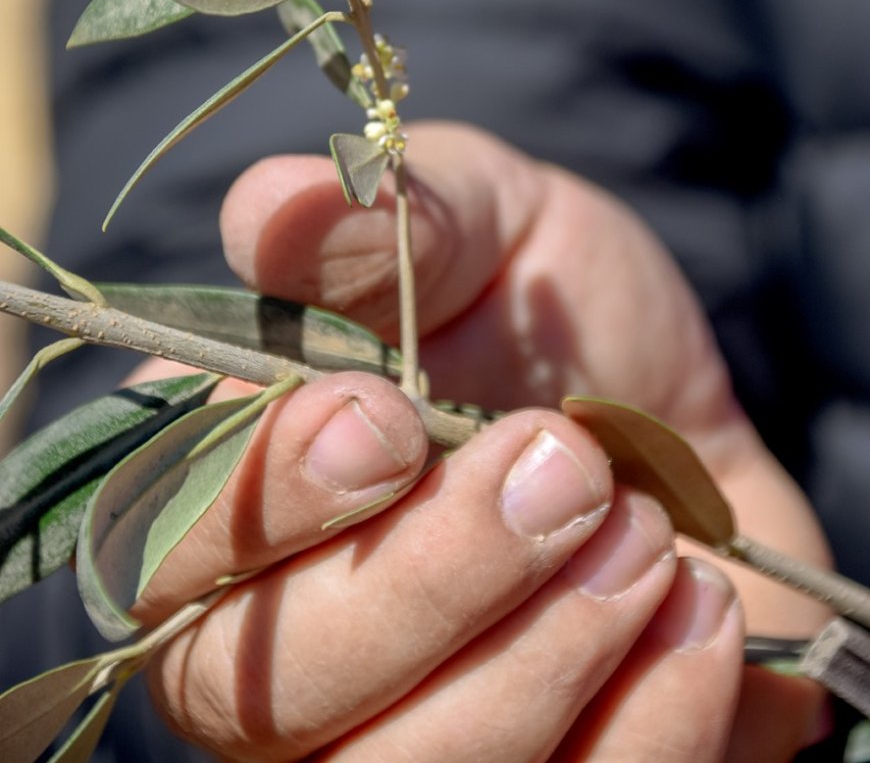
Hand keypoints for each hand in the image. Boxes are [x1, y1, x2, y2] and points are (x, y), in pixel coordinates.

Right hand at [141, 122, 829, 759]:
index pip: (175, 548)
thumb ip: (385, 219)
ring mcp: (401, 730)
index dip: (271, 499)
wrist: (663, 397)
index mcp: (236, 491)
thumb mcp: (480, 218)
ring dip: (547, 659)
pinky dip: (648, 729)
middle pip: (276, 699)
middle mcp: (284, 641)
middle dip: (432, 584)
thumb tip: (273, 202)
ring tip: (646, 533)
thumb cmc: (532, 299)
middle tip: (565, 466)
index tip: (388, 416)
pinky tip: (701, 608)